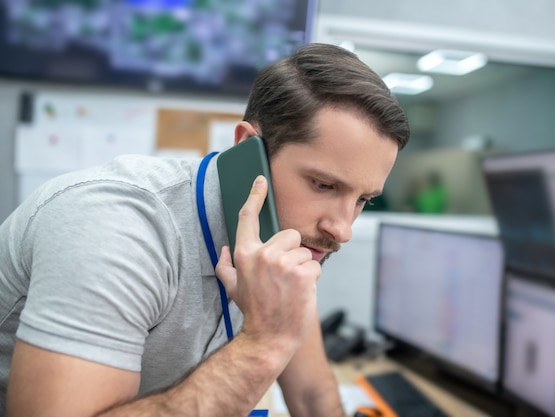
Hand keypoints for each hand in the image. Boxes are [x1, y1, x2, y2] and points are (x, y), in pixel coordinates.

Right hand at [215, 175, 321, 351]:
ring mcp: (283, 263)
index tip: (261, 179)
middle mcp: (263, 255)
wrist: (270, 338)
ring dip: (302, 267)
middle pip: (289, 235)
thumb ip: (226, 265)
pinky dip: (312, 278)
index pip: (248, 218)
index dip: (255, 195)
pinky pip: (315, 264)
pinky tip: (300, 292)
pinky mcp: (303, 273)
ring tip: (291, 286)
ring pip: (304, 251)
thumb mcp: (233, 288)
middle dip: (291, 252)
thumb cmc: (253, 312)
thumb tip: (224, 247)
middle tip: (283, 277)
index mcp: (244, 254)